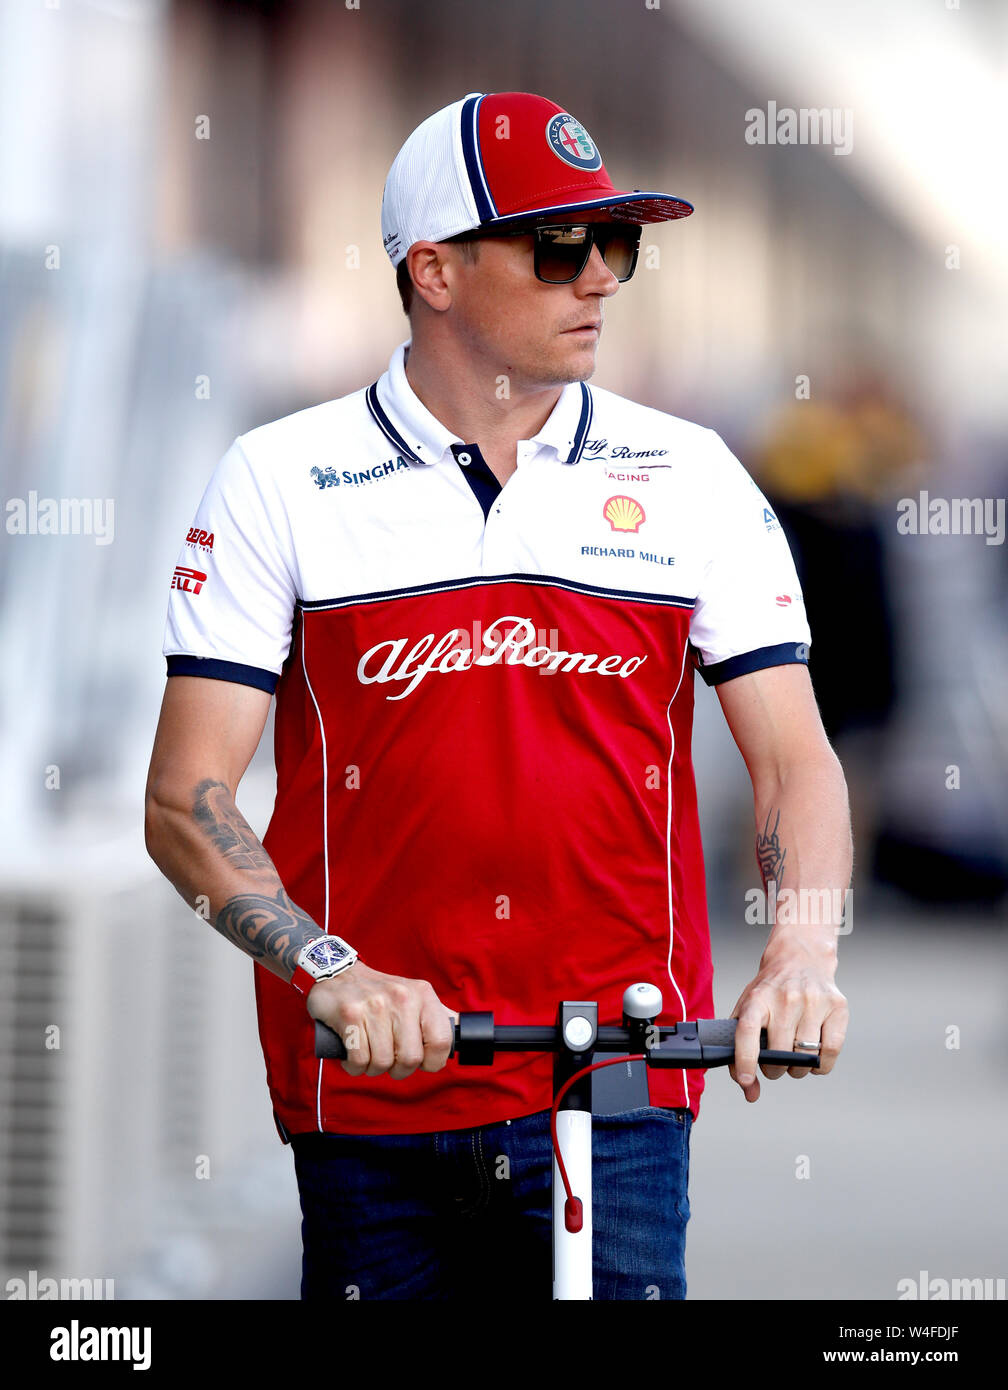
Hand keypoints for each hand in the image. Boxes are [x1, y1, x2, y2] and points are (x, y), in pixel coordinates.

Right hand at [304, 961, 456, 1079]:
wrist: (340, 974)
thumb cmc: (380, 994)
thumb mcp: (415, 996)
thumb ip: (437, 1016)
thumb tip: (463, 1034)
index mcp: (423, 994)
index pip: (442, 1041)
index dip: (432, 1062)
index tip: (421, 1062)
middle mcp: (402, 998)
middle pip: (410, 1058)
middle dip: (398, 1069)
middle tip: (389, 1060)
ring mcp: (375, 1005)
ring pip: (382, 1062)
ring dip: (373, 1068)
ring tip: (369, 1054)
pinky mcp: (349, 1014)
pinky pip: (359, 1060)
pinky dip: (354, 1066)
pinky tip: (352, 1053)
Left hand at [728, 933, 847, 1102]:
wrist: (800, 958)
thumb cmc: (770, 992)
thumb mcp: (747, 1010)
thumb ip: (740, 1051)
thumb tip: (750, 1092)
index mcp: (758, 998)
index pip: (747, 1031)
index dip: (745, 1060)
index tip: (747, 1081)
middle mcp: (786, 997)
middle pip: (780, 1053)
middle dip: (774, 1070)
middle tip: (774, 1064)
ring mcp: (814, 1000)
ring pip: (806, 1057)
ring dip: (797, 1070)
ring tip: (793, 1059)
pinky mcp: (837, 1006)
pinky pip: (831, 1052)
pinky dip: (821, 1066)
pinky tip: (813, 1060)